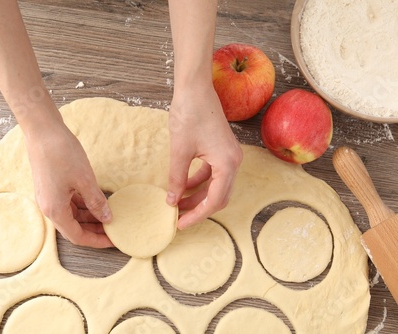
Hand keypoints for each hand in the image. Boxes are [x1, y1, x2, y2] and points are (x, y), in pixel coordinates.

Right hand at [24, 117, 112, 247]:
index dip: (97, 241)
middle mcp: (48, 207)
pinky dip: (82, 206)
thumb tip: (107, 218)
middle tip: (114, 230)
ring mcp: (48, 197)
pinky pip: (68, 204)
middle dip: (94, 231)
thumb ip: (96, 202)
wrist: (42, 130)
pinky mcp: (50, 187)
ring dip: (88, 218)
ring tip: (108, 215)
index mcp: (55, 210)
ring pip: (71, 216)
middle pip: (73, 229)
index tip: (113, 240)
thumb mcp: (85, 179)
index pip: (78, 237)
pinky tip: (96, 202)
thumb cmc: (61, 153)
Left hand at [167, 82, 242, 228]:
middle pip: (219, 196)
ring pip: (215, 185)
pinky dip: (199, 181)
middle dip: (198, 208)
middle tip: (178, 218)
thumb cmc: (189, 114)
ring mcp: (229, 155)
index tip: (180, 223)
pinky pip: (213, 173)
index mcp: (227, 163)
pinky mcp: (222, 149)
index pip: (214, 200)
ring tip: (176, 203)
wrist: (195, 87)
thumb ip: (176, 178)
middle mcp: (233, 161)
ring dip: (198, 195)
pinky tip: (182, 185)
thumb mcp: (179, 151)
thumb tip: (171, 200)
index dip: (197, 215)